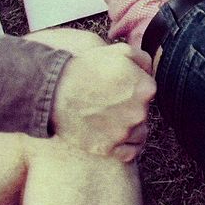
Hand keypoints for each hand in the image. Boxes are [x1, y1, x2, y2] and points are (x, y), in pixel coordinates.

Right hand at [37, 29, 154, 161]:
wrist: (55, 90)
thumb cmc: (86, 68)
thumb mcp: (119, 51)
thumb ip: (143, 59)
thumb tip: (150, 71)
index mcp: (146, 89)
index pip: (149, 91)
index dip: (134, 87)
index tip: (120, 86)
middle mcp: (139, 113)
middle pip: (143, 112)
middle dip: (132, 107)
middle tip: (111, 101)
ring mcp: (124, 133)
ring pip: (139, 133)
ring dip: (130, 127)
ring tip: (110, 118)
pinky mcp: (108, 148)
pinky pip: (129, 153)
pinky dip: (125, 146)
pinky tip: (116, 137)